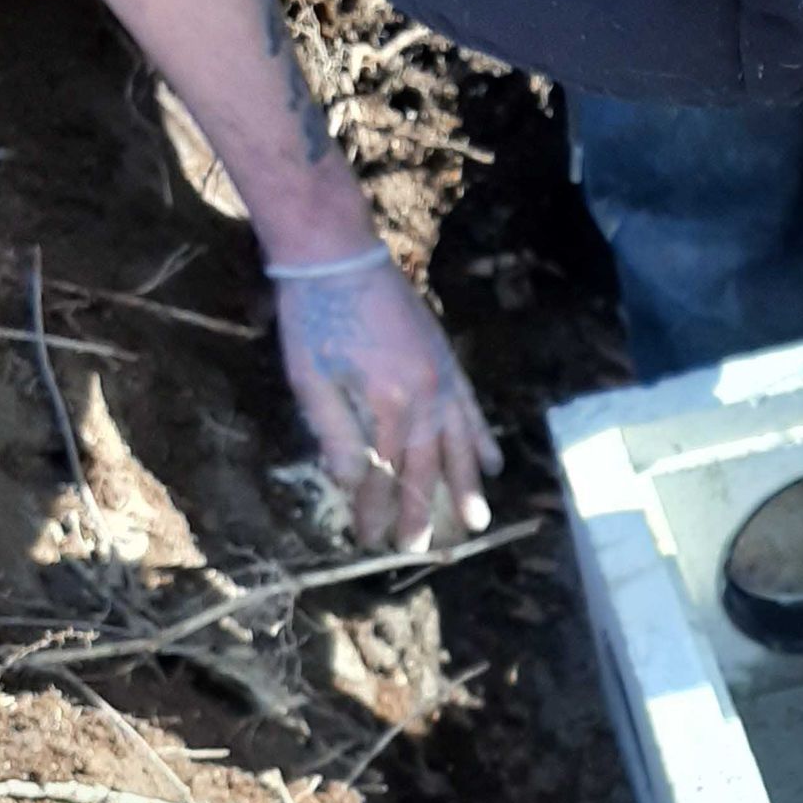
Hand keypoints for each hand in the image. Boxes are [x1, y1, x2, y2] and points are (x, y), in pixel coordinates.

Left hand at [277, 253, 500, 552]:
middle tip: (418, 549)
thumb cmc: (313, 316)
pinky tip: (492, 461)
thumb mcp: (310, 379)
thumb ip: (334, 433)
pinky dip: (482, 437)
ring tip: (477, 520)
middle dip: (421, 510)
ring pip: (459, 443)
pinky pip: (471, 408)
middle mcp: (425, 396)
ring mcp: (442, 378)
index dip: (376, 509)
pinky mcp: (446, 361)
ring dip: (467, 485)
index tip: (369, 539)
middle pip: (426, 467)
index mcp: (387, 404)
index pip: (385, 473)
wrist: (336, 253)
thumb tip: (347, 484)